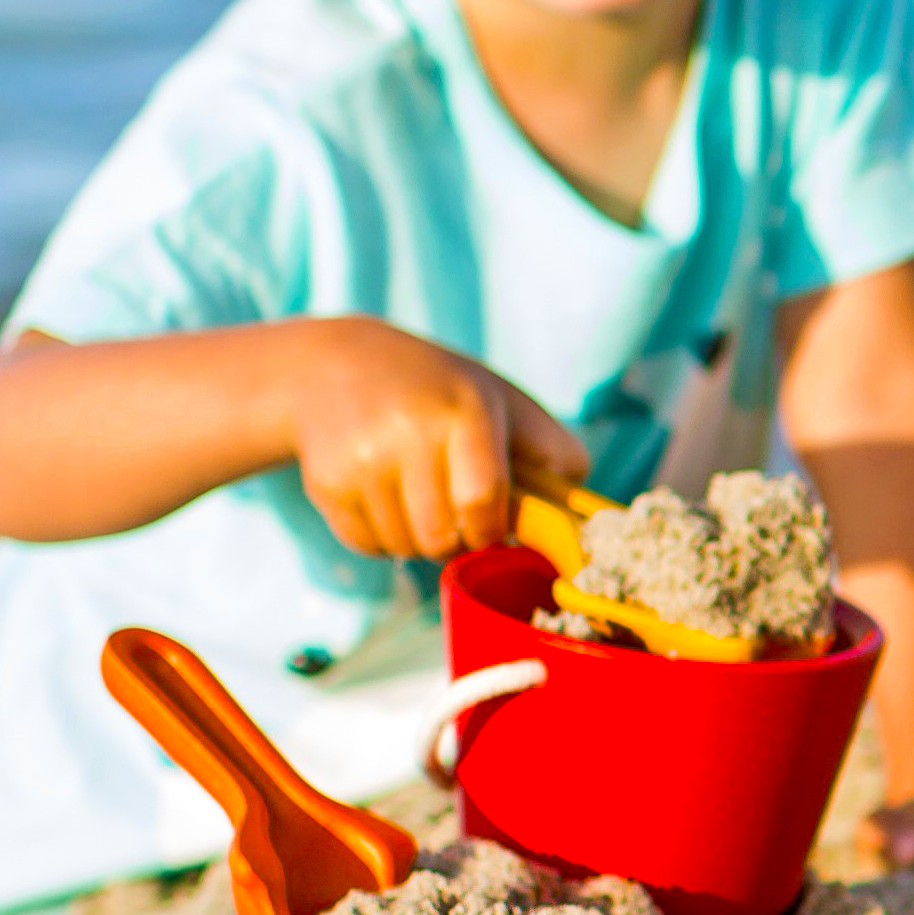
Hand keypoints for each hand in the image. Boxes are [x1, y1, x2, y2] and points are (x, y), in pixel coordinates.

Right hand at [280, 319, 588, 561]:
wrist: (333, 367)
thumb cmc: (439, 390)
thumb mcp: (498, 398)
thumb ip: (550, 449)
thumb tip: (588, 513)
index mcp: (464, 410)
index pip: (483, 500)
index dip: (490, 528)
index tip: (491, 526)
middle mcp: (408, 433)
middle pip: (442, 537)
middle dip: (456, 540)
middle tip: (455, 513)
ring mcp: (361, 460)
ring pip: (406, 547)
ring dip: (420, 540)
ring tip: (418, 496)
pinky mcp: (325, 484)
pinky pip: (368, 546)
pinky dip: (382, 538)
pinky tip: (382, 495)